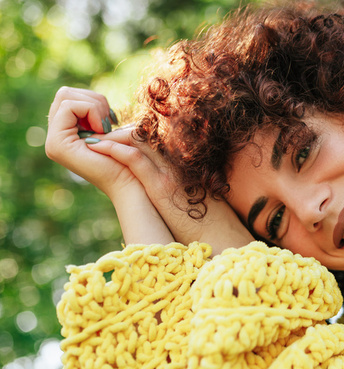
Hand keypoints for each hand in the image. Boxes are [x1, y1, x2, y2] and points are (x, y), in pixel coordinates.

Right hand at [46, 87, 173, 244]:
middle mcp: (55, 138)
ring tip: (107, 128)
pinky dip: (91, 110)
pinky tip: (104, 130)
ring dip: (94, 106)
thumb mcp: (113, 131)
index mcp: (66, 134)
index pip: (69, 96)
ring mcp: (53, 142)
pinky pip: (69, 107)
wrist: (132, 184)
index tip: (111, 120)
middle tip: (109, 122)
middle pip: (64, 93)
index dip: (94, 100)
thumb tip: (85, 95)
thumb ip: (97, 115)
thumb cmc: (129, 159)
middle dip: (93, 100)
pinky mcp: (57, 144)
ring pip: (66, 96)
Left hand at [87, 128, 253, 253]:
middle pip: (146, 134)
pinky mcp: (161, 187)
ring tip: (95, 139)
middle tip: (100, 135)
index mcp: (187, 162)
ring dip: (113, 136)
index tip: (118, 138)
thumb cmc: (216, 223)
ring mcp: (170, 173)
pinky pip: (135, 159)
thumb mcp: (201, 196)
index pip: (157, 137)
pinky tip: (100, 148)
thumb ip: (187, 185)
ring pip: (138, 140)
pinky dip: (115, 150)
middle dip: (120, 131)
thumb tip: (175, 187)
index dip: (135, 134)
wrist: (224, 237)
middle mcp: (178, 162)